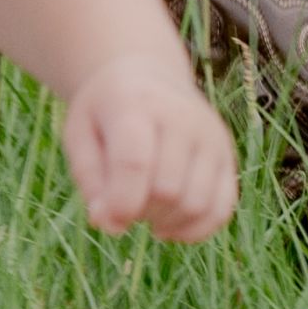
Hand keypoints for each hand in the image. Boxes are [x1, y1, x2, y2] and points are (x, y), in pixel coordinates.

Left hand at [60, 53, 237, 238]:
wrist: (149, 78)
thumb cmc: (107, 111)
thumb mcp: (80, 133)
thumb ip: (89, 179)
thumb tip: (109, 223)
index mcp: (137, 104)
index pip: (135, 163)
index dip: (120, 202)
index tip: (106, 217)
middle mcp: (183, 116)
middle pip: (167, 190)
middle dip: (140, 211)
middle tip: (123, 203)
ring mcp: (211, 137)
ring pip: (196, 205)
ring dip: (165, 222)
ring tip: (145, 210)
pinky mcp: (227, 157)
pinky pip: (221, 211)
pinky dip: (194, 230)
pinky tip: (169, 225)